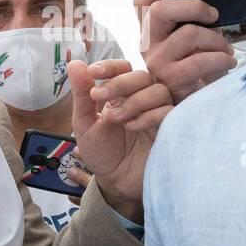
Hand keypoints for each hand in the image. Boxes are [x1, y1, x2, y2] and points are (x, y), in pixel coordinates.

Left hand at [67, 59, 173, 222]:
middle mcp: (143, 99)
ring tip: (114, 119)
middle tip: (98, 97)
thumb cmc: (102, 152)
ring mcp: (158, 113)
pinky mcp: (170, 129)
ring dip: (133, 100)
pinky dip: (149, 115)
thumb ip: (81, 95)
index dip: (110, 67)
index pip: (123, 68)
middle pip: (142, 76)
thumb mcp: (84, 123)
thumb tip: (74, 63)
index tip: (92, 72)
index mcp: (122, 94)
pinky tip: (131, 126)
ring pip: (158, 91)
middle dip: (119, 83)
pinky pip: (169, 112)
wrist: (114, 182)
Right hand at [135, 0, 235, 102]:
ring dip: (217, 39)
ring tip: (225, 49)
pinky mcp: (170, 79)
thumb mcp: (186, 42)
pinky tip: (226, 62)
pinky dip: (221, 58)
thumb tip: (208, 8)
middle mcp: (146, 45)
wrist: (186, 105)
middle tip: (213, 16)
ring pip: (189, 34)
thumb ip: (187, 23)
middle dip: (193, 6)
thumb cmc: (191, 68)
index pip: (142, 2)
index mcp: (149, 32)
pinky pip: (201, 60)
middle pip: (159, 11)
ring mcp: (156, 62)